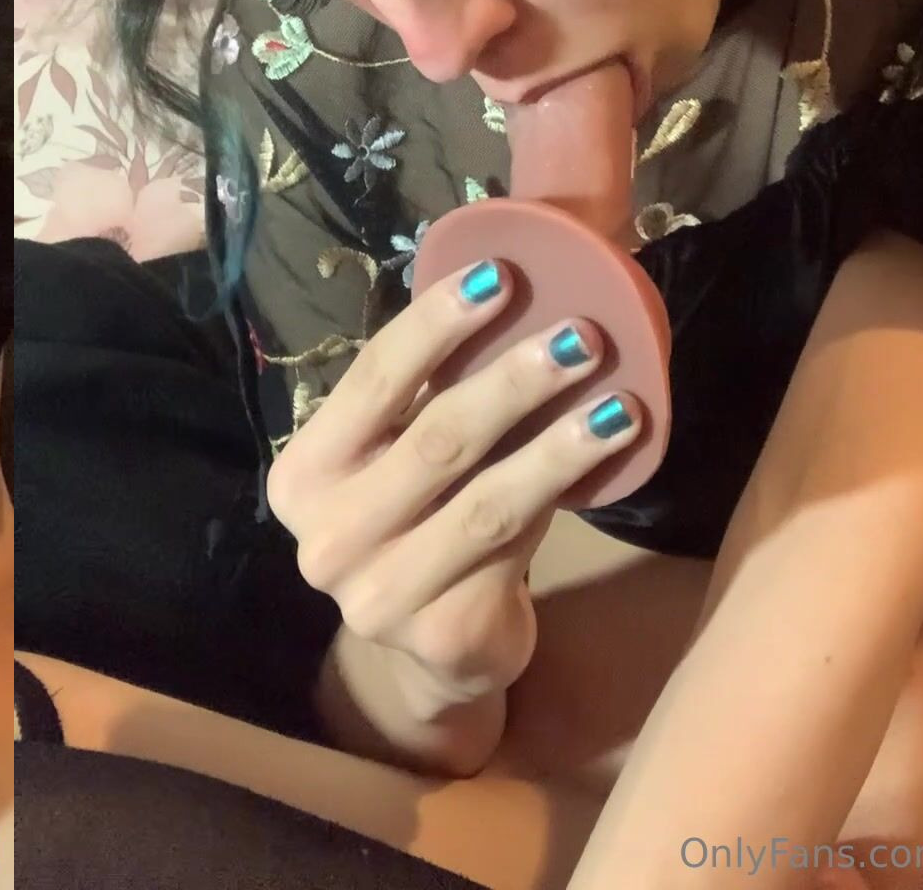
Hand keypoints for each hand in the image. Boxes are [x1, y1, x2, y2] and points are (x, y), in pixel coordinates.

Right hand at [269, 257, 645, 711]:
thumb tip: (505, 287)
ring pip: (485, 501)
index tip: (501, 275)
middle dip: (513, 380)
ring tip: (619, 402)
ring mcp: (377, 594)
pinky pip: (517, 550)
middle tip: (581, 335)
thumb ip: (425, 399)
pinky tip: (611, 459)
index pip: (372, 382)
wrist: (430, 648)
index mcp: (303, 476)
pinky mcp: (439, 635)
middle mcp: (325, 537)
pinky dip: (566, 495)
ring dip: (558, 443)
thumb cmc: (419, 526)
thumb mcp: (399, 463)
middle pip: (433, 440)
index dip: (436, 325)